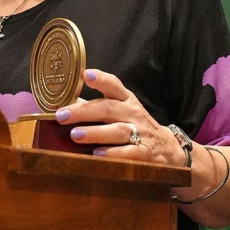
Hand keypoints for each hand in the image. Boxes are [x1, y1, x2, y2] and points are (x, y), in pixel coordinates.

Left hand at [55, 68, 183, 164]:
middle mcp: (132, 112)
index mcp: (125, 99)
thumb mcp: (119, 109)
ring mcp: (141, 132)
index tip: (85, 75)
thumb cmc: (134, 124)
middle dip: (83, 111)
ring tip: (75, 135)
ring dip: (95, 133)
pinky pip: (129, 153)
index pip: (113, 85)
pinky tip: (98, 155)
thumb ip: (93, 106)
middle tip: (62, 115)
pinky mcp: (145, 153)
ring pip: (117, 130)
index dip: (100, 79)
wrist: (167, 147)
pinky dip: (113, 154)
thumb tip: (63, 104)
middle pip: (108, 108)